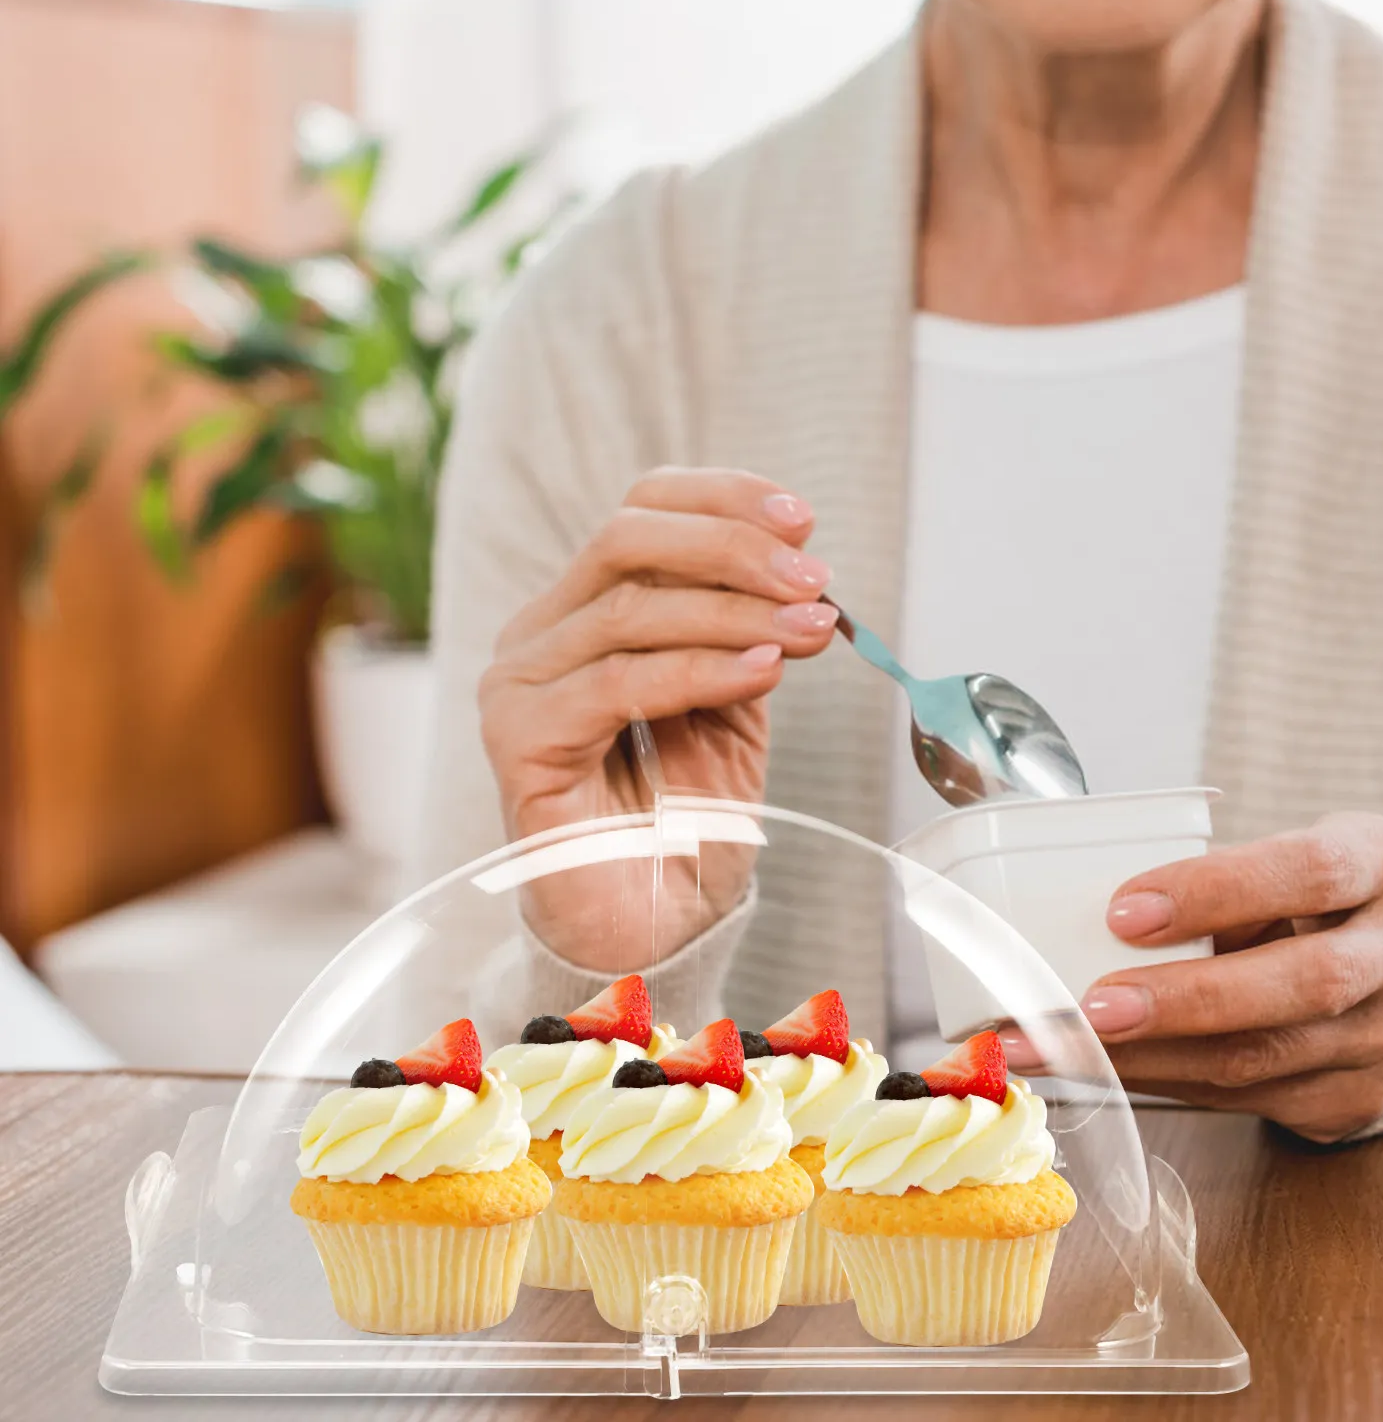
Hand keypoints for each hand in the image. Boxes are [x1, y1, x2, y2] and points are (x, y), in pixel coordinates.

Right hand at [479, 467, 836, 969]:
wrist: (653, 930)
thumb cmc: (687, 820)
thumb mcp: (732, 702)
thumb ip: (748, 631)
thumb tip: (798, 564)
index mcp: (584, 611)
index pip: (641, 512)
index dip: (722, 500)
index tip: (803, 520)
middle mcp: (540, 636)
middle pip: (626, 539)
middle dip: (733, 548)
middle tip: (814, 580)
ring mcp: (520, 685)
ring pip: (629, 609)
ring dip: (736, 612)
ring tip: (810, 629)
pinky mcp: (520, 741)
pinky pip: (618, 682)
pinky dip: (702, 669)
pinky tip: (764, 671)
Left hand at [1081, 813, 1382, 1141]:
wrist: (1381, 968)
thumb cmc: (1299, 895)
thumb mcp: (1273, 860)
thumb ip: (1207, 882)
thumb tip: (1080, 914)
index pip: (1310, 871)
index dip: (1216, 890)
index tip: (1123, 911)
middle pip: (1306, 981)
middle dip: (1187, 998)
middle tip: (1093, 1004)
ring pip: (1267, 1057)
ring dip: (1153, 1057)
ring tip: (1066, 1046)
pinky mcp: (1357, 1097)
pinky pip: (1247, 1099)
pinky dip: (1162, 1083)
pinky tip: (1103, 1069)